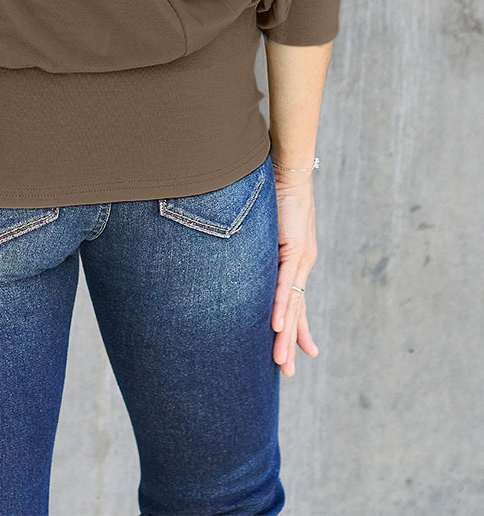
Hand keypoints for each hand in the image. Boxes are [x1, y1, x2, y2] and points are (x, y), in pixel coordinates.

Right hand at [270, 171, 319, 376]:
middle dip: (292, 342)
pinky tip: (277, 327)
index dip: (297, 326)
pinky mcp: (294, 250)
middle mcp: (302, 263)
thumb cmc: (275, 189)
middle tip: (288, 372)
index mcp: (295, 259)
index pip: (296, 300)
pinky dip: (282, 307)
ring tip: (282, 363)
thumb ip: (258, 242)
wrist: (289, 167)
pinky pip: (285, 285)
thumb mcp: (265, 223)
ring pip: (292, 305)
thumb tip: (236, 249)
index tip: (302, 351)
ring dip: (285, 335)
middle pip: (297, 311)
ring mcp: (300, 258)